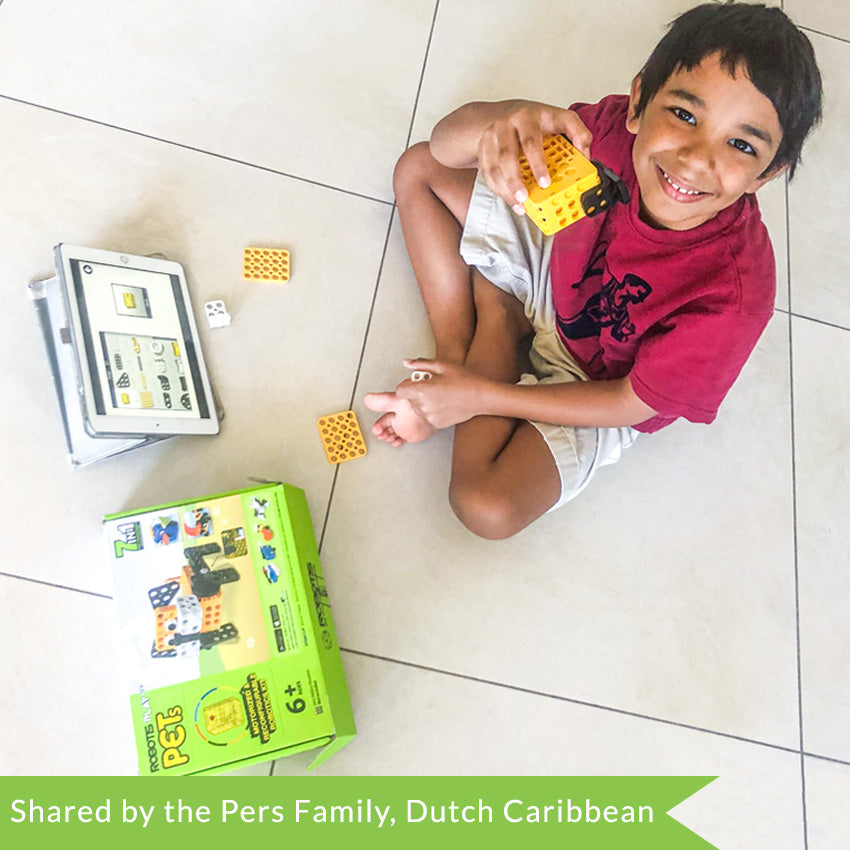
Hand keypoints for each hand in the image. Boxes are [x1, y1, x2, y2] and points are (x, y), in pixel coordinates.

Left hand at [395, 358, 491, 429]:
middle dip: (416, 393)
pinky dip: (430, 411)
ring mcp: (430, 417)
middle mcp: (423, 406)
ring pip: (417, 409)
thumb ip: (420, 364)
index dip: (407, 385)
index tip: (417, 382)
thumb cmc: (463, 379)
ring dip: (422, 403)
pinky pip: (426, 417)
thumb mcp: (442, 366)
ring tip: (439, 395)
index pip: (400, 391)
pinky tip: (443, 403)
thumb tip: (406, 363)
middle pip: (408, 400)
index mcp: (421, 391)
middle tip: (432, 386)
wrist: (481, 397)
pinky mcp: (436, 424)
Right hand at [477, 103, 592, 213]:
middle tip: (526, 197)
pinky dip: (498, 189)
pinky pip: (487, 172)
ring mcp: (492, 136)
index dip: (538, 163)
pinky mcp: (483, 148)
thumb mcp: (558, 118)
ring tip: (519, 204)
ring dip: (506, 188)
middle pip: (508, 155)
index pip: (532, 140)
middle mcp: (508, 124)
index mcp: (529, 116)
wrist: (499, 115)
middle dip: (516, 179)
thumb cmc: (533, 121)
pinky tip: (511, 200)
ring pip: (494, 166)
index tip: (545, 183)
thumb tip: (586, 157)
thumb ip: (577, 133)